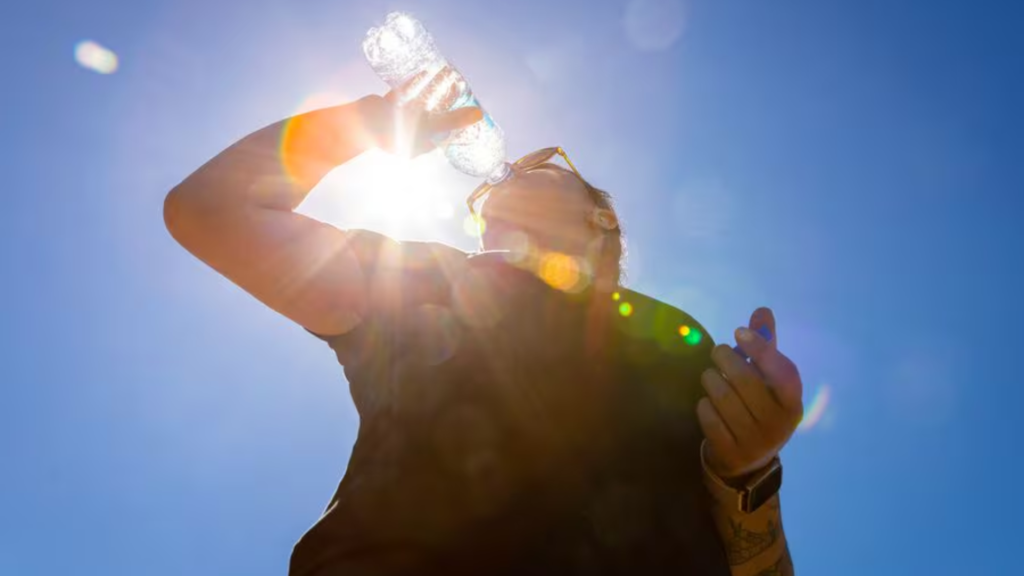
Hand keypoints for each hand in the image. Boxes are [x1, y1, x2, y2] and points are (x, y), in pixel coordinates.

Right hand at [360, 75, 481, 157]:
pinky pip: (406, 93)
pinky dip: (416, 83)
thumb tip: (478, 116)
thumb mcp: (427, 127)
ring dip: (434, 90)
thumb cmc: (390, 131)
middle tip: (463, 88)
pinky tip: (426, 70)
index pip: (445, 135)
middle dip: (449, 103)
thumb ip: (452, 121)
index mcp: (420, 146)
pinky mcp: (389, 106)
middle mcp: (410, 134)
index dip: (458, 124)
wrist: (356, 123)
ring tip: (449, 75)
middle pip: (436, 116)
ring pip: (422, 102)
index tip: (470, 110)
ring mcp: (398, 120)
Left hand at [696, 307, 803, 480]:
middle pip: (746, 381)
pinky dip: (704, 405)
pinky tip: (708, 403)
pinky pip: (709, 417)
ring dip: (711, 380)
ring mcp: (754, 441)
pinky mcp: (730, 451)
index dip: (761, 349)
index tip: (739, 332)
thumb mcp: (768, 381)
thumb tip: (762, 310)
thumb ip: (766, 346)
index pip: (782, 372)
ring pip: (723, 398)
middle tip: (718, 352)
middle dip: (726, 359)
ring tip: (711, 376)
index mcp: (792, 403)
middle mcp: (778, 424)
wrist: (747, 461)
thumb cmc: (759, 408)